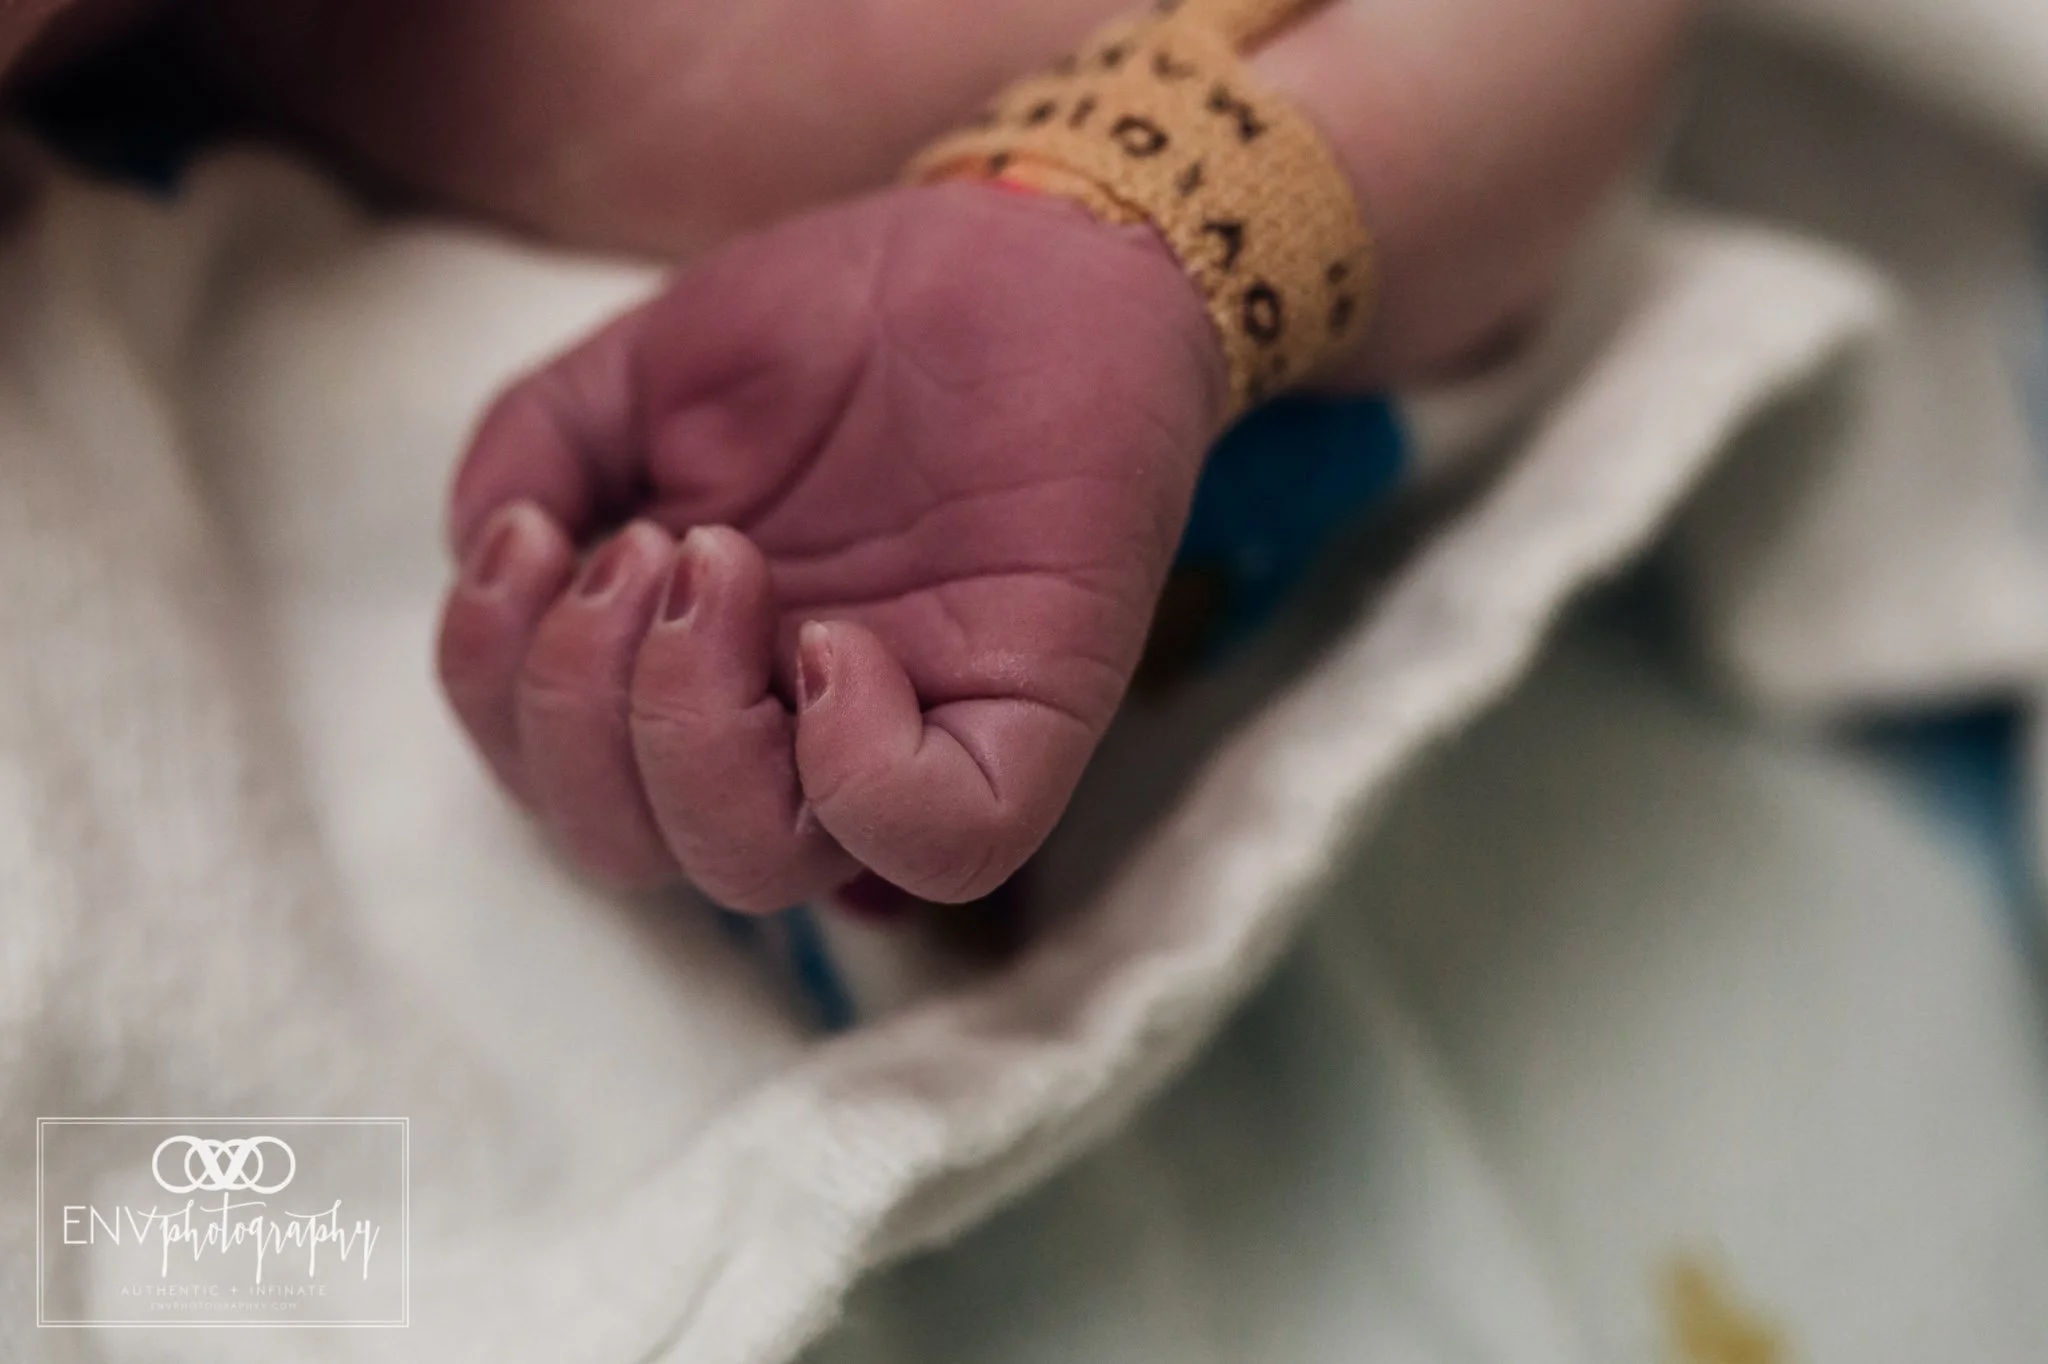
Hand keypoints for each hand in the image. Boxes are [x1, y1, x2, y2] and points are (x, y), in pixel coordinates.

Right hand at [437, 183, 1223, 909]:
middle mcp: (785, 724)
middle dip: (584, 713)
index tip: (533, 536)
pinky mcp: (1030, 715)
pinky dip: (861, 777)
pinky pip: (949, 845)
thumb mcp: (649, 370)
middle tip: (646, 549)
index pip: (557, 778)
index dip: (500, 692)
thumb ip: (539, 453)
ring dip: (686, 727)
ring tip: (719, 559)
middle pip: (637, 850)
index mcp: (691, 666)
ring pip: (759, 871)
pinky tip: (836, 646)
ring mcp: (905, 727)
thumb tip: (485, 553)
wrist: (1018, 235)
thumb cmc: (841, 313)